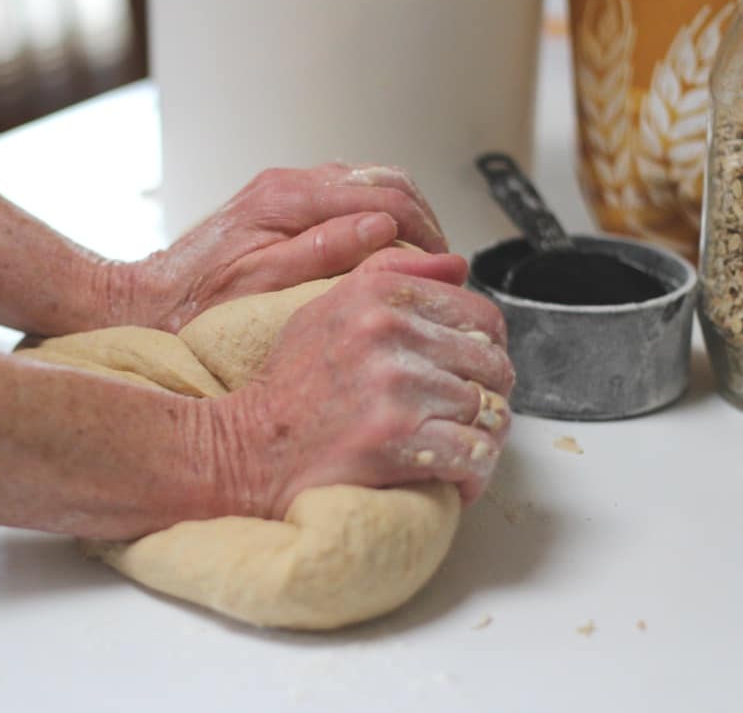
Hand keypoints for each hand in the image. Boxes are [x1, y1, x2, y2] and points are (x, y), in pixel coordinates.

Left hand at [126, 163, 446, 331]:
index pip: (385, 196)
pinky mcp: (278, 202)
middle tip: (437, 262)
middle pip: (384, 180)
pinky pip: (342, 196)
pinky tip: (376, 250)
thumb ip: (326, 252)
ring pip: (367, 183)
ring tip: (413, 258)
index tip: (443, 264)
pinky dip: (371, 217)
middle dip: (421, 218)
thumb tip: (384, 231)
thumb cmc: (197, 305)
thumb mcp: (266, 288)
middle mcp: (287, 185)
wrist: (147, 300)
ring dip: (399, 216)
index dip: (426, 231)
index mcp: (287, 200)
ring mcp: (283, 189)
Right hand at [205, 247, 514, 517]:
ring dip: (479, 439)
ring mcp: (395, 387)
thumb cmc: (288, 387)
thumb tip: (457, 265)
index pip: (482, 317)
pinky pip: (474, 454)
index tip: (470, 374)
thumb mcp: (326, 308)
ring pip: (489, 413)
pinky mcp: (397, 439)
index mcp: (379, 295)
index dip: (486, 351)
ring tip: (453, 448)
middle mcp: (388, 332)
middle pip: (493, 366)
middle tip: (462, 417)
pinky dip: (473, 474)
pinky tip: (454, 478)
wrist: (249, 447)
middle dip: (486, 397)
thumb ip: (390, 275)